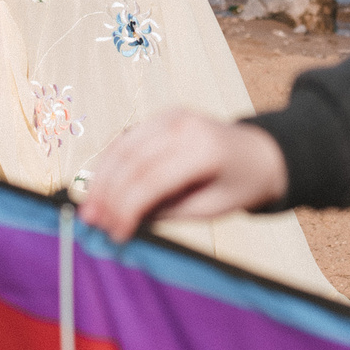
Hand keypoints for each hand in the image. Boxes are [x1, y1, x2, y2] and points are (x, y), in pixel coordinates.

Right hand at [78, 110, 288, 241]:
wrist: (261, 154)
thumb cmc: (237, 186)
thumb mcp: (207, 210)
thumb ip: (165, 212)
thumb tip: (120, 220)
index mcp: (204, 151)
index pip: (152, 181)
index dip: (127, 209)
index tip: (115, 234)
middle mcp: (186, 126)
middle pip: (132, 161)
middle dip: (108, 194)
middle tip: (92, 223)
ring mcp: (173, 115)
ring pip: (123, 146)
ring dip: (101, 178)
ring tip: (89, 208)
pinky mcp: (164, 115)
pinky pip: (128, 138)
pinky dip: (109, 162)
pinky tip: (99, 186)